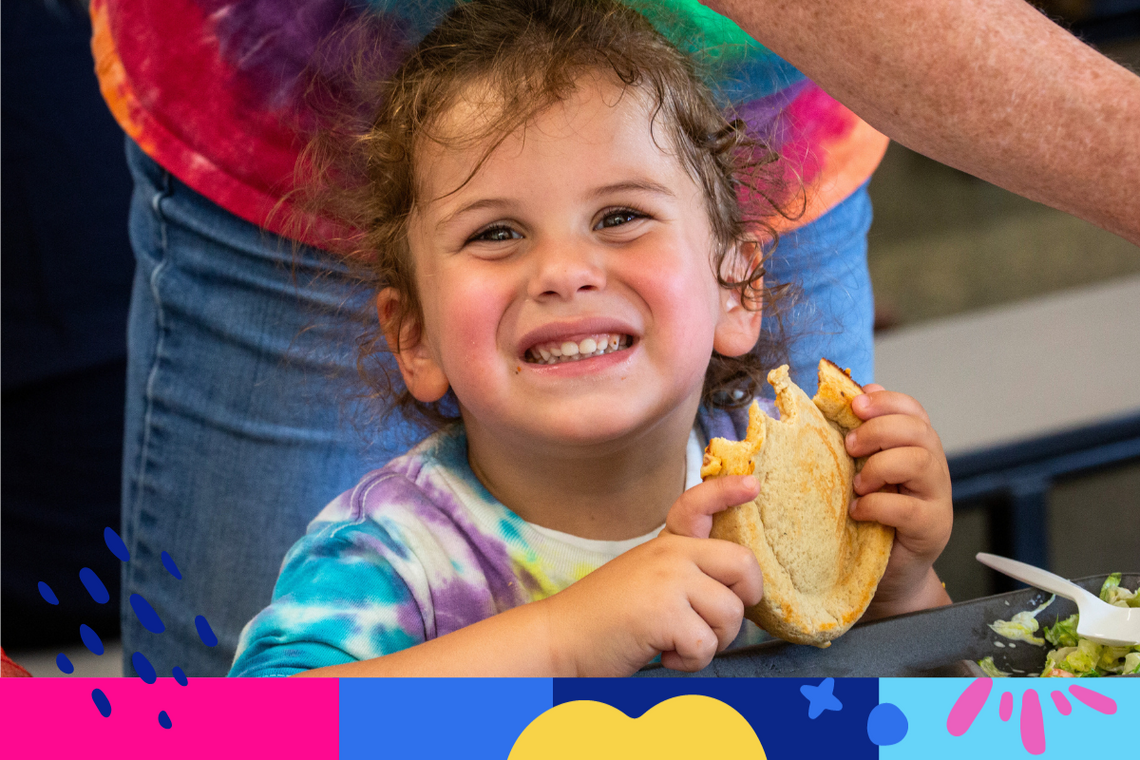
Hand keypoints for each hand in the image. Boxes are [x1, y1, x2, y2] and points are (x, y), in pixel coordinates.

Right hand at [543, 478, 763, 675]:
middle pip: (743, 565)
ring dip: (712, 642)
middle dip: (744, 601)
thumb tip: (734, 590)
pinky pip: (707, 645)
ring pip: (731, 614)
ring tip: (678, 643)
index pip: (699, 505)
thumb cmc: (604, 619)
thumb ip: (683, 572)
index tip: (752, 485)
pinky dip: (690, 662)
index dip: (728, 492)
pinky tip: (664, 654)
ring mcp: (668, 580)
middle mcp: (670, 554)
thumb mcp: (645, 579)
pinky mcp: (664, 612)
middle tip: (718, 621)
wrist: (558, 639)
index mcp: (666, 545)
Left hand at [845, 384, 952, 617]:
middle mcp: (933, 468)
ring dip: (881, 466)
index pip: (913, 411)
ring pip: (920, 461)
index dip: (887, 402)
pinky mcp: (931, 528)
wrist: (890, 571)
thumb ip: (863, 439)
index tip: (856, 405)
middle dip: (880, 430)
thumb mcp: (863, 472)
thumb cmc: (873, 516)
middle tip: (851, 446)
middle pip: (918, 431)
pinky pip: (908, 508)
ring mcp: (936, 498)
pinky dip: (878, 505)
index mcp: (916, 447)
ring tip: (858, 484)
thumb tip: (853, 394)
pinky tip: (859, 511)